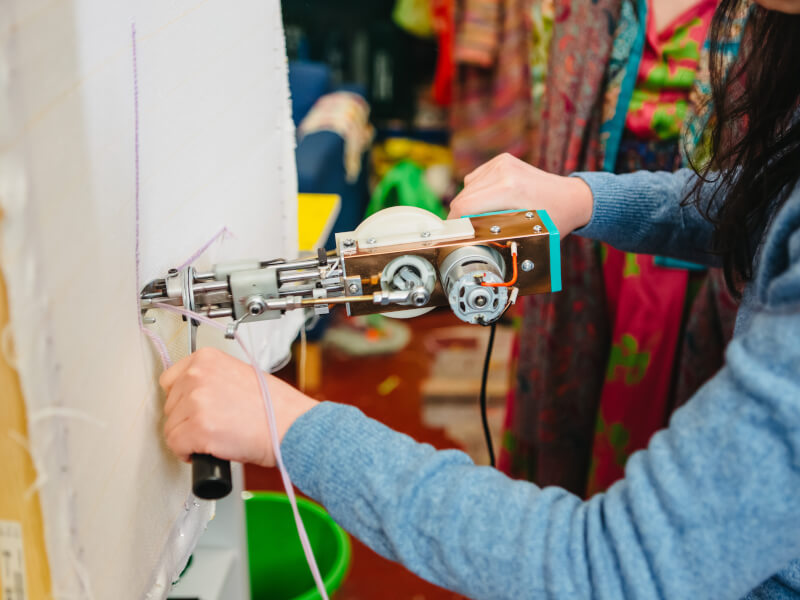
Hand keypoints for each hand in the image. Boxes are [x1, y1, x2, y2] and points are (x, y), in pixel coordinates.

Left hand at [160, 347, 317, 467]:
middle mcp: (197, 376)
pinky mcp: (197, 429)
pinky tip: (208, 450)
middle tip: (211, 425)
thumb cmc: (274, 406)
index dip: (181, 399)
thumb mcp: (239, 375)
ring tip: (214, 438)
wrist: (292, 425)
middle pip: (170, 405)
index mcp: (207, 358)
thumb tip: (192, 395)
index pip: (170, 379)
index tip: (191, 409)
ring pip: (171, 428)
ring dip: (187, 438)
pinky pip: (176, 446)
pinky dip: (187, 453)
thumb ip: (212, 379)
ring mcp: (196, 401)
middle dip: (186, 419)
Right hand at [448, 153, 593, 236]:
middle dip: (461, 216)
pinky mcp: (501, 159)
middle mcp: (503, 170)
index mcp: (508, 188)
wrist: (570, 197)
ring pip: (466, 187)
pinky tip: (489, 202)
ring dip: (469, 204)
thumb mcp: (525, 234)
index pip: (464, 206)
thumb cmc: (554, 219)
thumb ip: (494, 235)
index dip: (454, 224)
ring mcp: (501, 162)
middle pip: (463, 196)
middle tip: (466, 233)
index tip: (452, 236)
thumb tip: (468, 241)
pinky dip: (476, 193)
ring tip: (482, 217)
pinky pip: (475, 179)